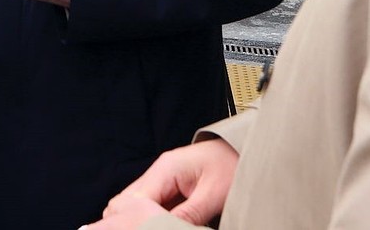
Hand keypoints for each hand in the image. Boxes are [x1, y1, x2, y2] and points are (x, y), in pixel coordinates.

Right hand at [90, 139, 239, 228]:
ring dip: (141, 219)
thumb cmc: (232, 165)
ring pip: (134, 203)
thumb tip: (165, 229)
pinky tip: (160, 225)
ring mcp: (161, 178)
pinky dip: (151, 217)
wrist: (243, 149)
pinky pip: (150, 204)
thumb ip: (188, 215)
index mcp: (166, 168)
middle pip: (126, 201)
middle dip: (130, 221)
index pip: (133, 200)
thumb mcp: (213, 195)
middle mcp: (158, 171)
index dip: (133, 221)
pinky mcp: (168, 186)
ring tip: (152, 228)